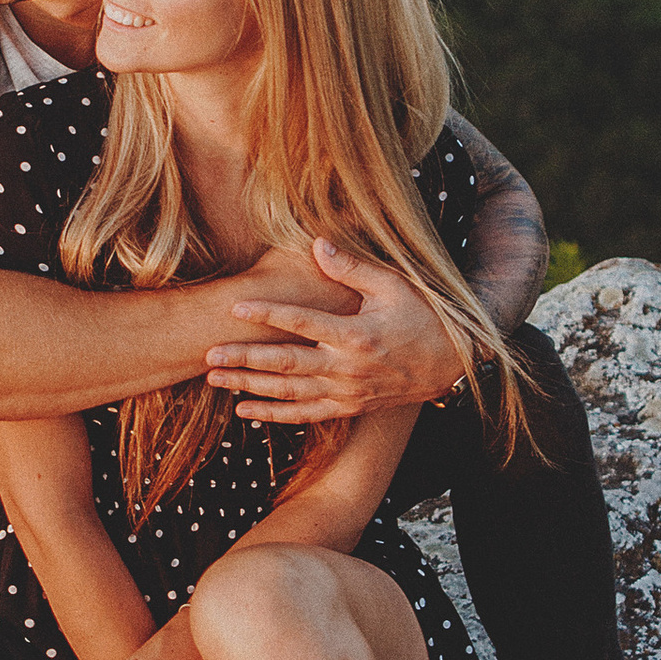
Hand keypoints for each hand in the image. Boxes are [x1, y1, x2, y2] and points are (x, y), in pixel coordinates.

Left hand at [203, 239, 463, 424]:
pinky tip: (244, 412)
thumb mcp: (394, 286)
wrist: (451, 365)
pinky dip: (273, 415)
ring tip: (214, 381)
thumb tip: (317, 243)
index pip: (303, 323)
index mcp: (356, 335)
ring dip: (249, 388)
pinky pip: (305, 415)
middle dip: (245, 360)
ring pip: (289, 393)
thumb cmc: (423, 317)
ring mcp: (347, 393)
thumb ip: (352, 268)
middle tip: (208, 356)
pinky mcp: (348, 408)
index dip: (267, 315)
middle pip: (286, 364)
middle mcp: (348, 369)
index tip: (235, 308)